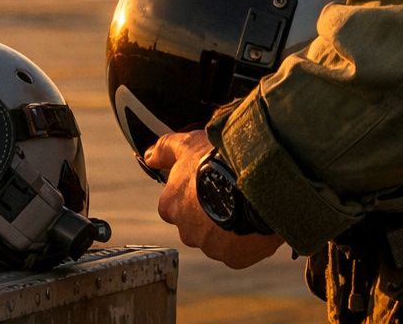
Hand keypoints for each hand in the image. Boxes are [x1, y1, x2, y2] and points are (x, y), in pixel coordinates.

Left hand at [144, 130, 285, 268]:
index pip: (175, 206)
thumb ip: (165, 150)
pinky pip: (239, 251)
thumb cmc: (217, 160)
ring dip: (228, 228)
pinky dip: (246, 241)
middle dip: (209, 215)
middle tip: (228, 194)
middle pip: (196, 227)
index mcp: (170, 207)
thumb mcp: (188, 144)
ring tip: (245, 206)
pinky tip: (254, 221)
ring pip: (218, 240)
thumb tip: (148, 156)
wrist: (253, 180)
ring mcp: (210, 248)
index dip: (192, 195)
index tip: (208, 184)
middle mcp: (186, 232)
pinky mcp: (234, 259)